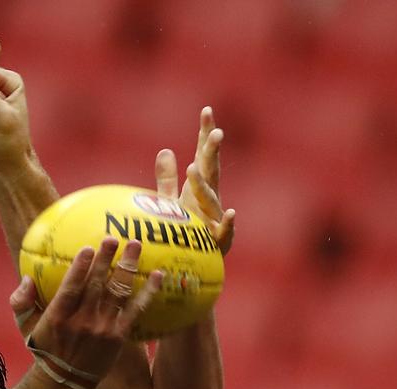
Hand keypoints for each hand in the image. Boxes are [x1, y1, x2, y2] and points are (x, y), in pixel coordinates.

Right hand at [13, 239, 162, 388]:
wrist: (64, 382)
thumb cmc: (45, 349)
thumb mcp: (25, 327)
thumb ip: (21, 302)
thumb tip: (26, 279)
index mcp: (58, 316)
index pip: (71, 287)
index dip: (81, 267)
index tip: (89, 247)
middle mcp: (82, 321)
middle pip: (97, 285)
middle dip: (106, 259)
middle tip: (114, 238)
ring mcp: (102, 329)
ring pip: (118, 293)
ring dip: (128, 267)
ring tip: (135, 246)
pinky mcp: (118, 336)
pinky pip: (136, 310)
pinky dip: (148, 292)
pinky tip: (158, 275)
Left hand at [154, 107, 235, 254]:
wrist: (194, 269)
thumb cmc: (184, 235)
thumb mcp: (171, 205)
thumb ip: (167, 180)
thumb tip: (165, 150)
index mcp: (200, 189)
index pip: (203, 156)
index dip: (205, 135)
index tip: (206, 111)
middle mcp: (210, 200)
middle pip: (212, 171)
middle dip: (213, 152)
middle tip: (215, 132)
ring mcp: (215, 219)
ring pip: (211, 199)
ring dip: (203, 184)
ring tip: (193, 168)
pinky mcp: (218, 241)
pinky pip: (224, 231)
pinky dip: (228, 223)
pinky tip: (230, 213)